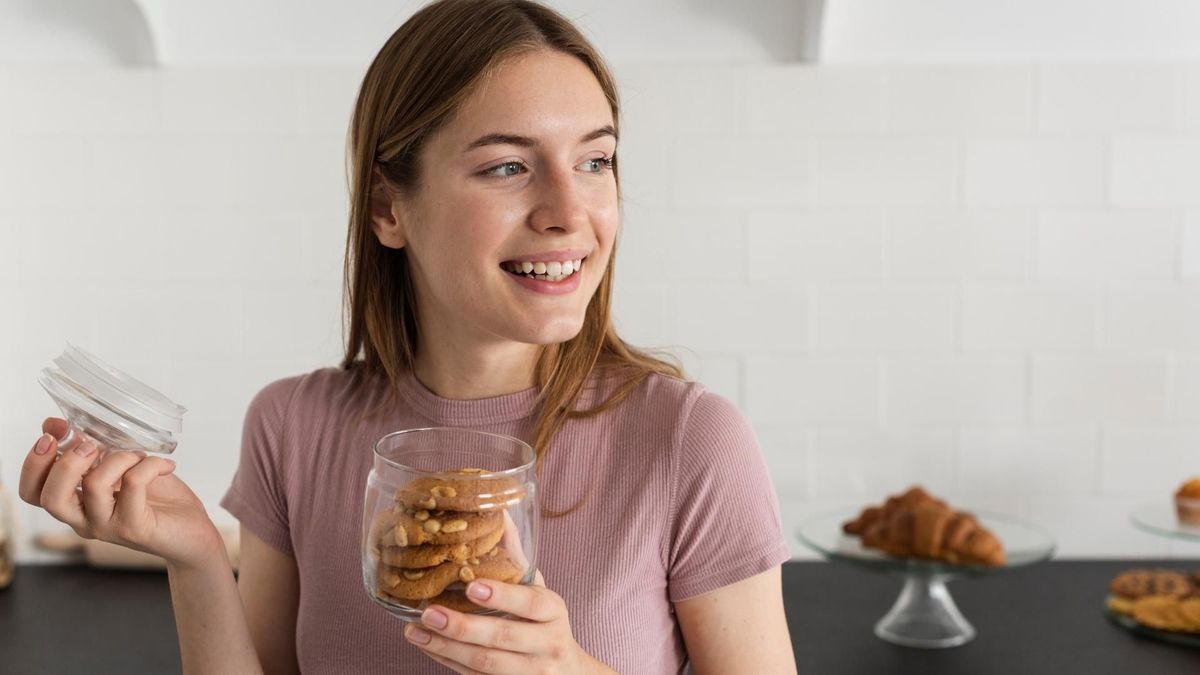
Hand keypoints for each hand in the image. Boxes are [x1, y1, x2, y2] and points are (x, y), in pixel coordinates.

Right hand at [17, 418, 222, 568]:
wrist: (192, 533)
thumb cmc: (157, 499)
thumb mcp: (120, 468)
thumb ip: (91, 449)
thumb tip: (57, 423)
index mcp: (75, 504)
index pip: (32, 493)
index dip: (34, 463)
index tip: (52, 434)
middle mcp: (84, 519)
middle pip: (50, 497)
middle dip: (66, 462)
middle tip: (92, 445)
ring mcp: (108, 526)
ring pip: (94, 486)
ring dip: (119, 457)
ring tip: (139, 454)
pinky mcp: (135, 528)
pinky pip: (134, 484)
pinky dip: (150, 464)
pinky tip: (166, 466)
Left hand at [404, 571, 612, 674]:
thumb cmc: (546, 624)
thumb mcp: (539, 590)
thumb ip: (517, 557)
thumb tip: (499, 513)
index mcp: (553, 612)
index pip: (530, 604)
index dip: (501, 596)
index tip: (471, 586)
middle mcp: (547, 645)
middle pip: (502, 638)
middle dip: (461, 626)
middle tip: (428, 612)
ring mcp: (530, 673)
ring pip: (484, 663)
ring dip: (445, 647)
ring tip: (414, 631)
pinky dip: (447, 661)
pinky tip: (427, 646)